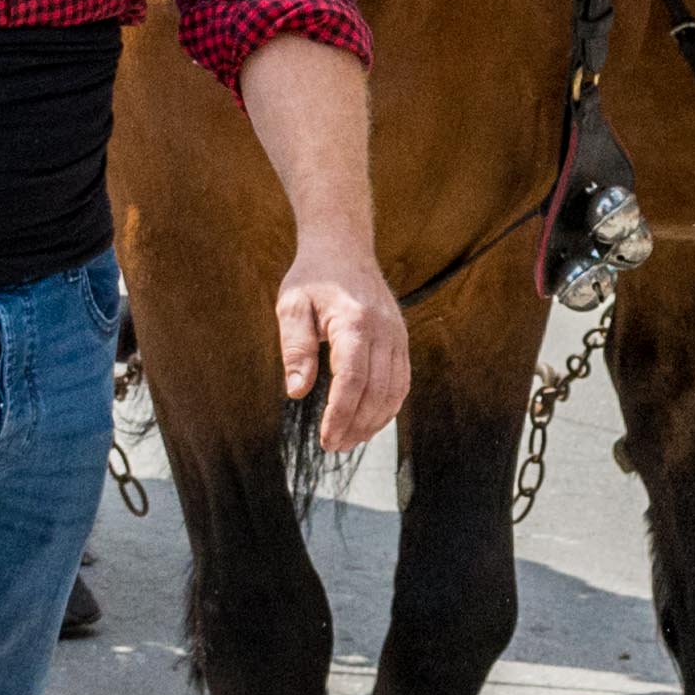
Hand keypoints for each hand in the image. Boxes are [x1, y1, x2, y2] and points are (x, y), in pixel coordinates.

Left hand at [277, 237, 407, 455]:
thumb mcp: (292, 306)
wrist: (345, 247)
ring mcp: (397, 335)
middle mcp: (384, 330)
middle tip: (333, 447)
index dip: (340, 414)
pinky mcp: (401, 340)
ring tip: (349, 440)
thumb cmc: (313, 277)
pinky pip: (401, 381)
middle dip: (356, 425)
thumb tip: (297, 392)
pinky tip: (368, 421)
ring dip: (374, 422)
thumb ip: (295, 348)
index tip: (326, 439)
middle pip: (377, 391)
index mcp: (355, 321)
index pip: (353, 380)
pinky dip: (388, 407)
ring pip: (395, 391)